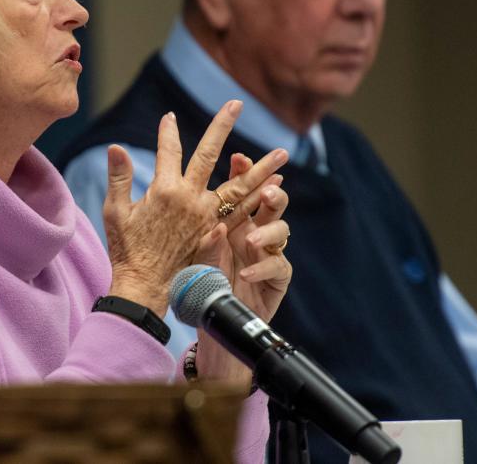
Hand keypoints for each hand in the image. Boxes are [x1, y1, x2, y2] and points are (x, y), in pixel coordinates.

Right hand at [103, 101, 287, 315]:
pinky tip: (274, 185)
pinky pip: (244, 212)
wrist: (144, 287)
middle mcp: (190, 199)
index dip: (167, 132)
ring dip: (262, 168)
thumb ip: (119, 178)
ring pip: (240, 186)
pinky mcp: (217, 233)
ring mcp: (207, 216)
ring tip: (282, 152)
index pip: (167, 150)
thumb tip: (115, 147)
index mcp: (164, 190)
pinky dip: (260, 197)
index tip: (169, 117)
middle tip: (237, 103)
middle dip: (222, 126)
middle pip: (210, 155)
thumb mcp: (115, 212)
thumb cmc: (126, 250)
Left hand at [195, 153, 292, 383]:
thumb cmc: (196, 280)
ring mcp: (268, 252)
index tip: (237, 158)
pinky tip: (246, 274)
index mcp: (233, 219)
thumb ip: (201, 230)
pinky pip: (277, 266)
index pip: (242, 188)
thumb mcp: (194, 250)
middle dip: (272, 192)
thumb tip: (207, 212)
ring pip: (282, 231)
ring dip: (268, 231)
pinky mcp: (277, 276)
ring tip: (251, 239)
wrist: (207, 318)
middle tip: (266, 190)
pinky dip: (262, 267)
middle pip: (272, 203)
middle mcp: (255, 230)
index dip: (245, 171)